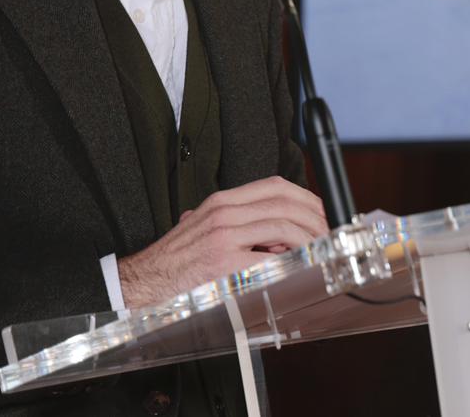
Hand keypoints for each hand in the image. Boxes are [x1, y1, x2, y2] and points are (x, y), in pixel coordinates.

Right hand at [116, 177, 326, 308]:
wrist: (142, 283)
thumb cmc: (176, 260)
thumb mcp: (206, 227)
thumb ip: (241, 222)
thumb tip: (282, 231)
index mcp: (222, 201)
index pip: (275, 186)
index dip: (306, 197)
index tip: (320, 212)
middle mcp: (224, 213)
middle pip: (285, 203)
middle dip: (315, 218)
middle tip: (328, 234)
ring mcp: (224, 236)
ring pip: (283, 226)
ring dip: (308, 240)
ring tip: (316, 251)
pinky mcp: (223, 263)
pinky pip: (269, 259)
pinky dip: (289, 262)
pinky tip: (296, 268)